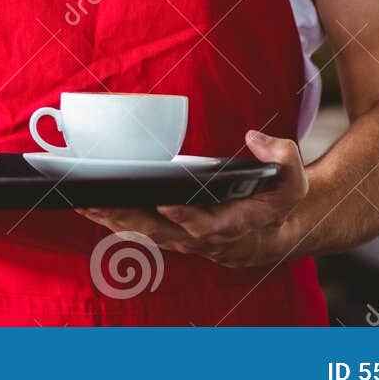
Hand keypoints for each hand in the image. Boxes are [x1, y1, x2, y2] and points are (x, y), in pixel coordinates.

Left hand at [76, 129, 308, 268]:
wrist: (276, 231)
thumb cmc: (279, 199)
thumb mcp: (293, 177)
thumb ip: (281, 156)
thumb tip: (253, 139)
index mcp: (237, 224)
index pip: (209, 226)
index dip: (187, 217)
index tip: (166, 204)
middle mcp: (208, 238)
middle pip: (164, 234)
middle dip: (131, 220)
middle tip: (101, 203)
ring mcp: (188, 240)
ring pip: (148, 235)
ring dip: (116, 221)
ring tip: (86, 203)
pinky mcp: (174, 235)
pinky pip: (142, 232)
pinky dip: (118, 221)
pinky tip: (93, 208)